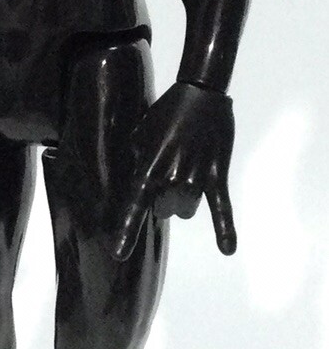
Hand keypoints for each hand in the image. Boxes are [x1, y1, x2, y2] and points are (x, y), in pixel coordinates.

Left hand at [112, 81, 236, 261]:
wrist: (201, 95)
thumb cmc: (165, 114)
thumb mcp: (139, 136)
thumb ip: (135, 164)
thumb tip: (135, 183)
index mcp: (148, 168)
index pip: (134, 206)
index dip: (126, 231)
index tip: (120, 253)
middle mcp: (170, 178)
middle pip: (163, 211)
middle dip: (162, 198)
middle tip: (167, 171)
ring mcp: (195, 179)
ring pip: (186, 210)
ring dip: (182, 199)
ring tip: (185, 171)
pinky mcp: (216, 176)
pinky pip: (221, 208)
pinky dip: (226, 229)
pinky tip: (228, 249)